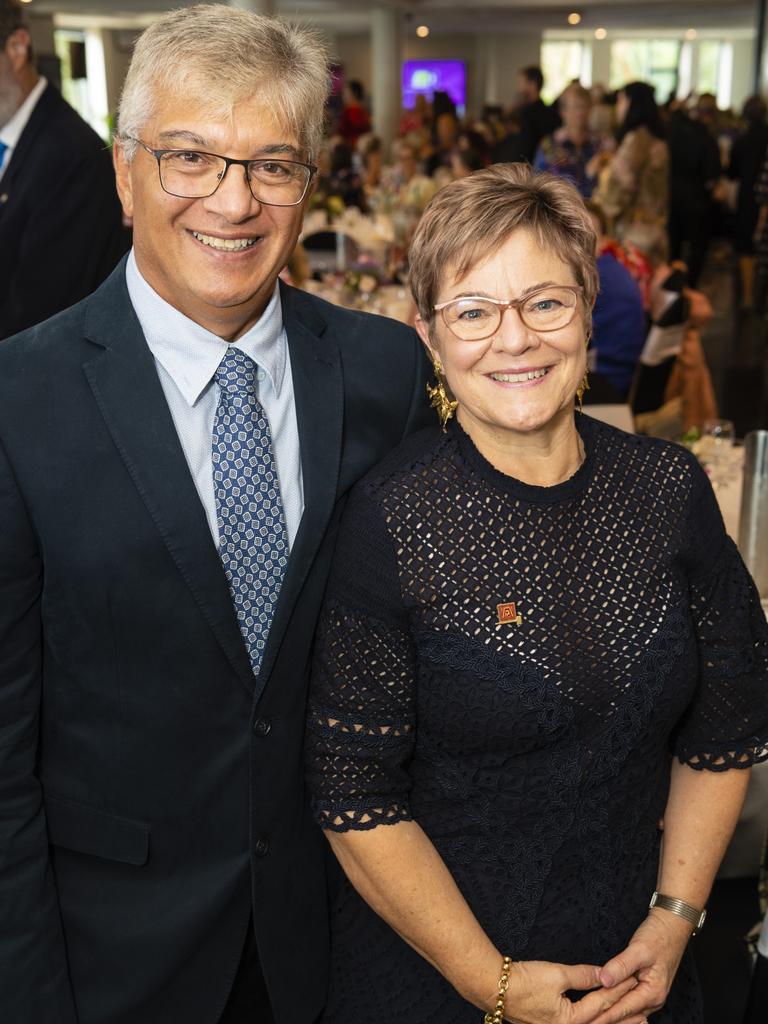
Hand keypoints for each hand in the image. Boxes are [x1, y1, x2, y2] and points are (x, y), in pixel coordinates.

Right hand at [502, 960, 639, 1023]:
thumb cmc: (523, 981)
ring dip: (613, 1023)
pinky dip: (596, 1021)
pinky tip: (602, 1018)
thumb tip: (603, 973)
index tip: (633, 980)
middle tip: (645, 1015)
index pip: (601, 1004)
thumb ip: (582, 975)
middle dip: (624, 1018)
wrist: (495, 988)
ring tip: (634, 1021)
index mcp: (570, 1020)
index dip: (618, 990)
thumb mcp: (556, 974)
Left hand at [588, 911, 691, 1023]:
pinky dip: (616, 1008)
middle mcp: (653, 999)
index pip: (623, 1009)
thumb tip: (604, 980)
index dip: (603, 1015)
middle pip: (625, 1014)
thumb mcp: (639, 948)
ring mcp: (650, 996)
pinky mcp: (645, 989)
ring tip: (591, 1019)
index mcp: (653, 992)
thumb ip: (622, 965)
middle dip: (605, 1019)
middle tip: (584, 1022)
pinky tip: (604, 1011)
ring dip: (610, 1015)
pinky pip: (629, 1004)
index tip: (587, 1019)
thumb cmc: (659, 935)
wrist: (672, 926)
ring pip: (627, 1011)